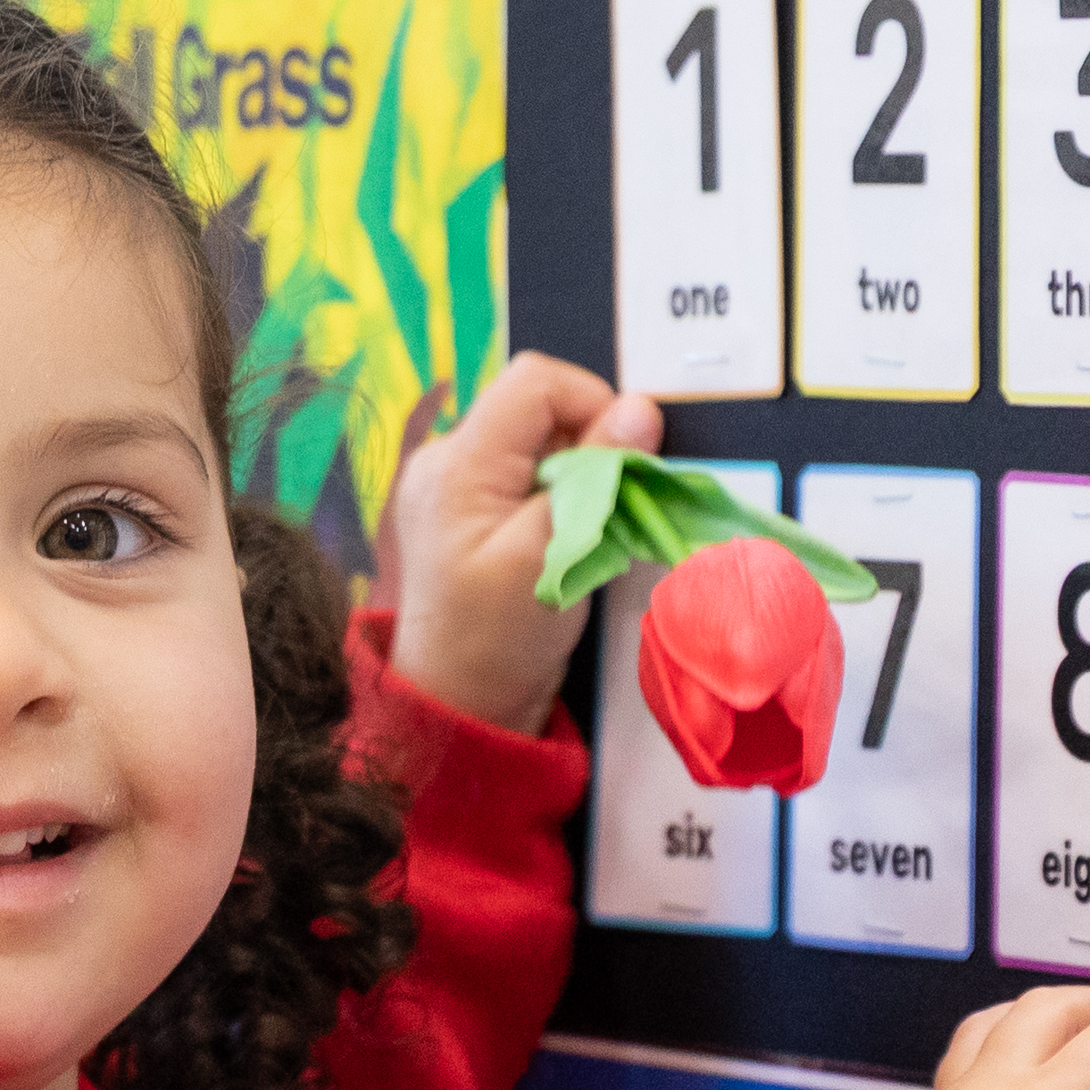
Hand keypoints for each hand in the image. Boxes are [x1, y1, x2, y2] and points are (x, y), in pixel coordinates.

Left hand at [373, 351, 661, 734]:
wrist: (459, 706)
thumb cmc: (497, 643)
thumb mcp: (551, 558)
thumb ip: (594, 480)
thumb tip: (641, 410)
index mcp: (458, 464)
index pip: (536, 383)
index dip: (594, 403)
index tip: (625, 458)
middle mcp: (447, 459)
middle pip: (539, 409)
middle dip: (590, 447)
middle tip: (607, 507)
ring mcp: (455, 483)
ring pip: (540, 442)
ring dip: (580, 476)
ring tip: (584, 533)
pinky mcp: (470, 509)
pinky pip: (528, 475)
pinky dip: (562, 497)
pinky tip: (565, 540)